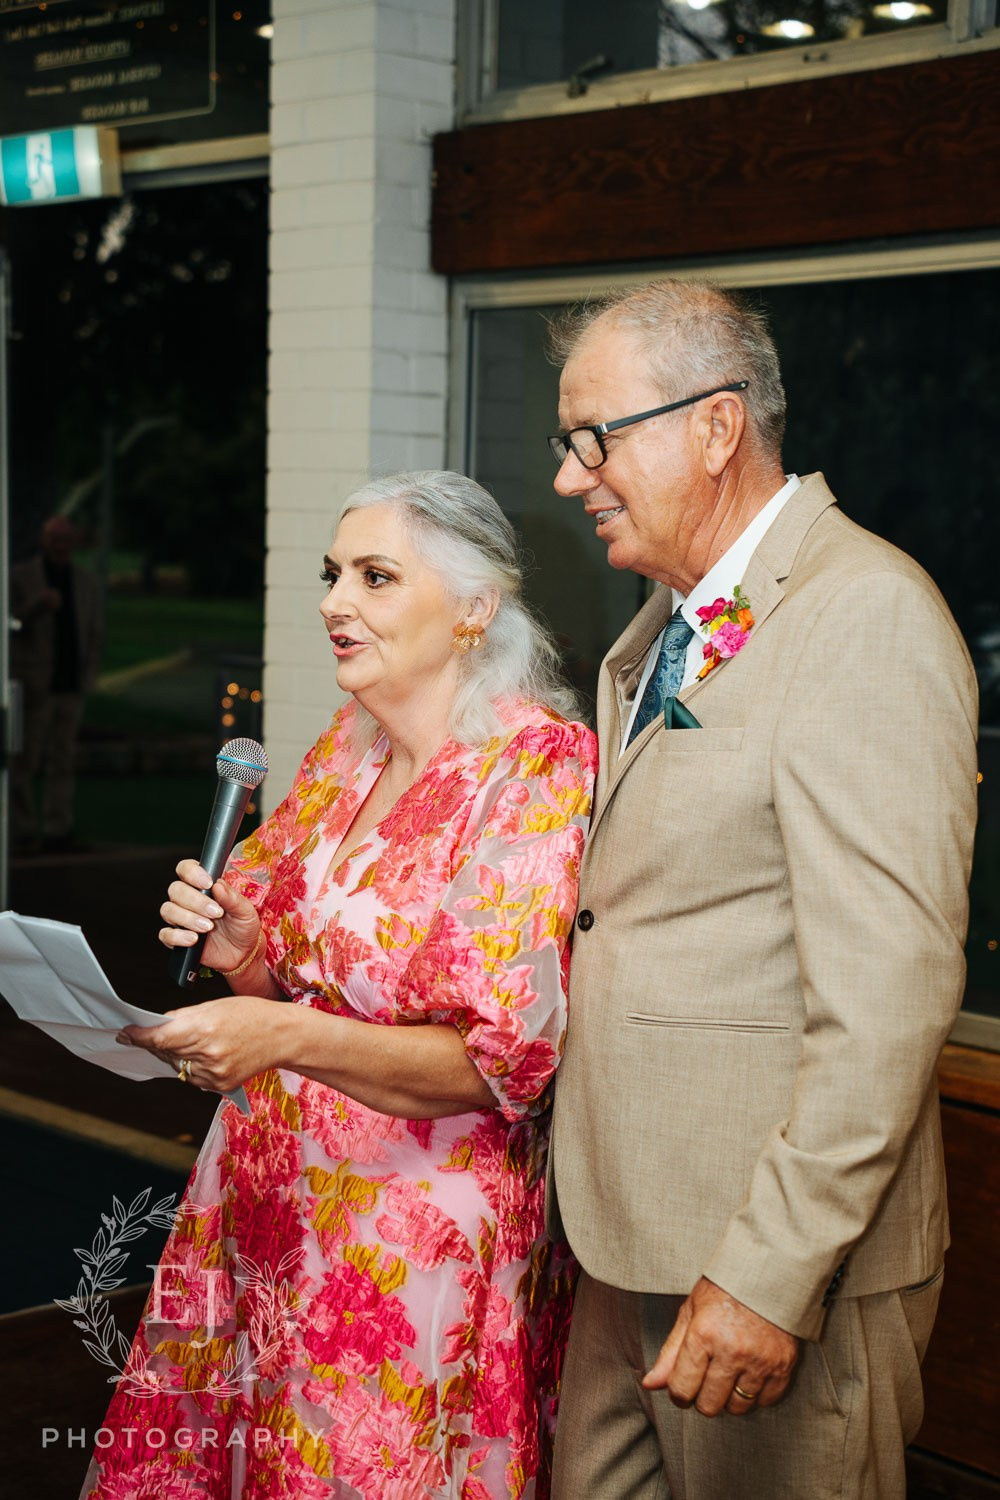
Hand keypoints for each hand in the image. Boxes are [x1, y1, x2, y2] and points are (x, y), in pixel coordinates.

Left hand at [118, 994, 288, 1092]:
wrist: (283, 1036)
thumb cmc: (251, 1014)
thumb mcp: (215, 1006)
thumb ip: (183, 1018)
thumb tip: (156, 1027)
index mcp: (204, 1029)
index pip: (159, 1038)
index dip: (138, 1036)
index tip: (125, 1033)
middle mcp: (207, 1054)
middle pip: (165, 1053)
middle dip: (155, 1044)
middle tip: (148, 1034)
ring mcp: (214, 1074)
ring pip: (177, 1067)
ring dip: (174, 1055)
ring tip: (190, 1041)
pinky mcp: (220, 1086)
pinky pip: (193, 1077)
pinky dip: (191, 1066)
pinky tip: (204, 1054)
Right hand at [159, 858, 260, 973]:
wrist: (242, 953)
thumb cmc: (243, 926)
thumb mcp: (245, 911)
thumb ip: (232, 897)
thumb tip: (218, 885)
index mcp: (203, 885)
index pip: (186, 869)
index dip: (192, 872)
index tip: (208, 883)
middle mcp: (188, 899)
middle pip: (175, 889)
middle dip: (195, 901)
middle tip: (215, 913)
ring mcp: (180, 918)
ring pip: (168, 910)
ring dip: (187, 918)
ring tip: (208, 927)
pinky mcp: (177, 938)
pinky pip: (165, 934)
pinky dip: (177, 936)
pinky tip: (193, 939)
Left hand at [642, 1277, 798, 1416]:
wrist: (770, 1271)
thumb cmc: (725, 1290)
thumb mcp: (691, 1312)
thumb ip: (671, 1352)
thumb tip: (650, 1384)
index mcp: (703, 1334)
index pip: (682, 1389)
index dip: (678, 1393)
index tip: (683, 1386)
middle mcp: (732, 1351)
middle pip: (709, 1406)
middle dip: (703, 1397)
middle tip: (707, 1377)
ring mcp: (760, 1360)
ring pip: (738, 1408)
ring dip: (731, 1397)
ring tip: (730, 1372)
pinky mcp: (783, 1366)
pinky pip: (766, 1402)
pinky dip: (757, 1394)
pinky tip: (751, 1372)